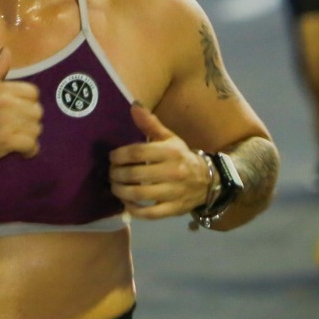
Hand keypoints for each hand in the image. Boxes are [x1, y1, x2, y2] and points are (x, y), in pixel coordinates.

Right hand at [0, 47, 41, 172]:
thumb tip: (7, 50)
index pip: (33, 93)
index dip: (28, 105)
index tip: (18, 114)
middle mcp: (3, 101)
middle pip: (37, 112)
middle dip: (30, 123)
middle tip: (17, 130)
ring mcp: (4, 121)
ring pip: (36, 129)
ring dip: (30, 138)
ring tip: (18, 141)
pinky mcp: (5, 140)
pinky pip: (32, 145)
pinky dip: (29, 151)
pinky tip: (21, 152)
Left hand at [109, 104, 213, 219]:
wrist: (208, 180)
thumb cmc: (181, 156)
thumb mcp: (169, 138)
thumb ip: (150, 123)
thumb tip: (133, 105)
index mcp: (170, 152)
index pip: (137, 152)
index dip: (119, 155)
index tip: (111, 157)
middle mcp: (172, 171)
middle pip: (135, 174)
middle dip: (116, 174)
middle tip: (110, 174)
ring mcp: (173, 192)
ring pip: (140, 194)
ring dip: (121, 192)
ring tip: (114, 187)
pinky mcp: (174, 209)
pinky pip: (149, 213)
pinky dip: (134, 210)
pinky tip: (126, 203)